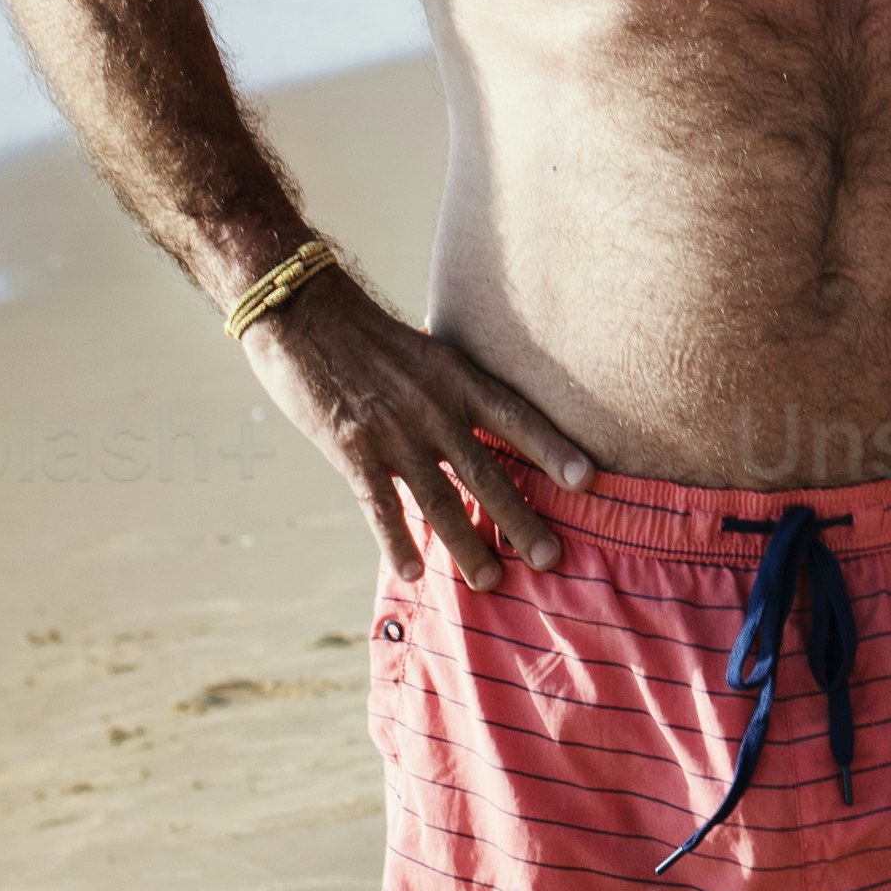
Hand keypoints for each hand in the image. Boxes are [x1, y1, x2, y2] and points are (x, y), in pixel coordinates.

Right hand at [244, 271, 594, 584]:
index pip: (516, 416)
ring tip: (491, 581)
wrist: (301, 310)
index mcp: (456, 377)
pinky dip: (397, 541)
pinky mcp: (349, 448)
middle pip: (486, 471)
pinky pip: (379, 504)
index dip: (553, 449)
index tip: (589, 479)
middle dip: (521, 519)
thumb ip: (455, 387)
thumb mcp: (426, 349)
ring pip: (439, 498)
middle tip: (551, 559)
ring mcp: (391, 430)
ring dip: (467, 544)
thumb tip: (487, 415)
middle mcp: (432, 406)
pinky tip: (414, 571)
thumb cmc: (366, 332)